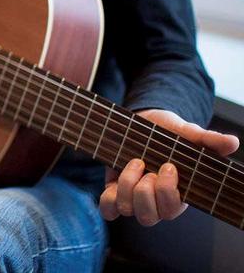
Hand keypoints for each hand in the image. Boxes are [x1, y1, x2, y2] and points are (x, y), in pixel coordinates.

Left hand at [98, 108, 238, 225]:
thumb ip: (208, 140)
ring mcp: (133, 197)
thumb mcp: (188, 133)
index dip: (167, 191)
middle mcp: (155, 202)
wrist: (144, 122)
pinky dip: (108, 198)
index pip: (171, 210)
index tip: (168, 165)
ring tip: (135, 163)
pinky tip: (116, 178)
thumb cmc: (170, 132)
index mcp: (177, 195)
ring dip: (127, 186)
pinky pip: (107, 209)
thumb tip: (232, 142)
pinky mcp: (114, 190)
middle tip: (148, 167)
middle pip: (148, 217)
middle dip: (145, 192)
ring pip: (127, 210)